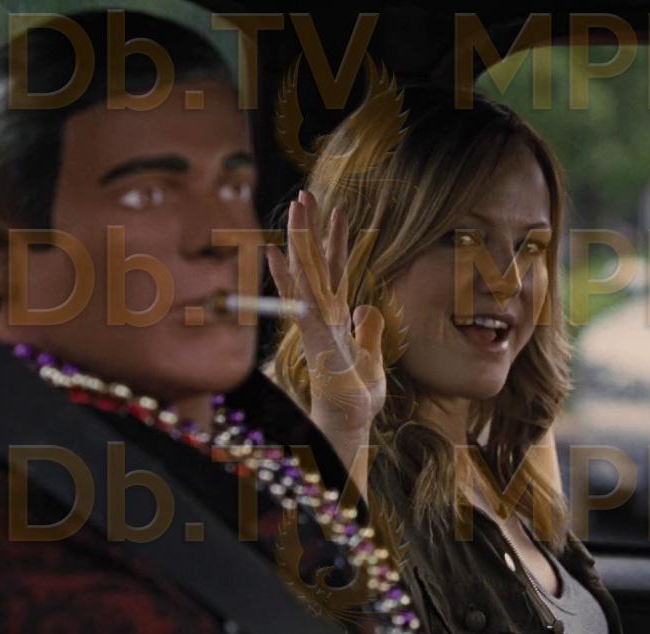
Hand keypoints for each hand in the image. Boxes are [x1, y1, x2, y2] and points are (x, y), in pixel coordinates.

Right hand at [266, 190, 386, 434]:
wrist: (349, 423)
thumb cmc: (358, 397)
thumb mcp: (372, 357)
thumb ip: (367, 331)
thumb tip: (364, 309)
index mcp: (335, 316)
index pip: (335, 269)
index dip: (335, 240)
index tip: (338, 211)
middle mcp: (321, 315)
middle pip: (315, 262)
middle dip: (310, 228)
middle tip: (305, 194)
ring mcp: (315, 325)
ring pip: (306, 274)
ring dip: (299, 241)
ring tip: (295, 209)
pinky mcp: (314, 340)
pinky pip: (302, 304)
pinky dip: (290, 281)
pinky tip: (277, 256)